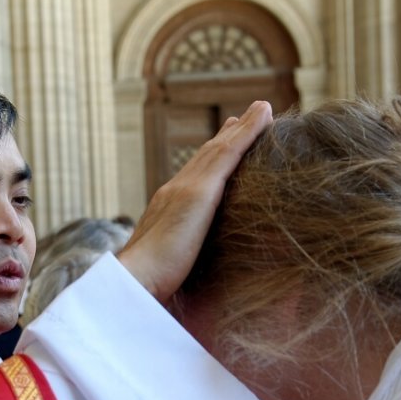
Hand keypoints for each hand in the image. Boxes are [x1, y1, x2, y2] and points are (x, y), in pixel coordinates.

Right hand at [119, 100, 272, 300]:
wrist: (135, 282)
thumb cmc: (151, 289)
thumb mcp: (172, 273)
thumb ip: (183, 267)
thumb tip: (194, 284)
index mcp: (168, 211)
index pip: (195, 180)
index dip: (211, 160)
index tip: (225, 143)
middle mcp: (175, 192)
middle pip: (208, 157)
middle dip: (227, 137)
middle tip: (245, 118)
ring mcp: (186, 188)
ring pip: (221, 149)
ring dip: (243, 127)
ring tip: (262, 110)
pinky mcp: (200, 191)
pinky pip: (230, 152)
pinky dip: (248, 131)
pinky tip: (265, 116)